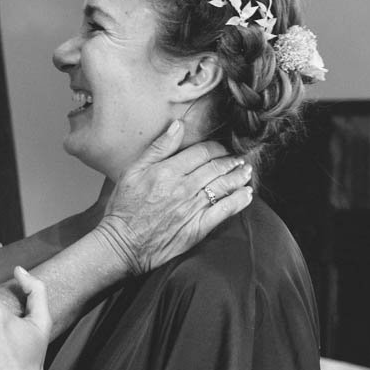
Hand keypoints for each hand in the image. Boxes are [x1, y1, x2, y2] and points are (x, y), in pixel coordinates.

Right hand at [97, 123, 253, 273]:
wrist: (122, 244)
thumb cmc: (124, 208)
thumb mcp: (133, 171)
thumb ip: (158, 148)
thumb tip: (178, 126)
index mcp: (167, 171)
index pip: (202, 152)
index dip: (216, 148)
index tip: (220, 149)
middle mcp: (183, 188)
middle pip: (216, 167)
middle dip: (231, 160)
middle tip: (238, 159)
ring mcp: (192, 208)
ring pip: (223, 186)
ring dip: (239, 176)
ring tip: (245, 171)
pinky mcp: (197, 228)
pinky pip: (224, 211)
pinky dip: (239, 201)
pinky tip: (246, 194)